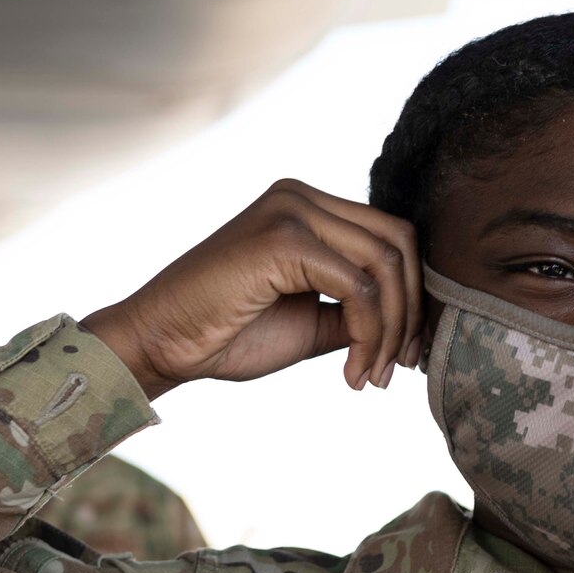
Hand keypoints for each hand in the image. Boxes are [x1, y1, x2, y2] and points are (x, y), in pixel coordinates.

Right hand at [80, 181, 419, 399]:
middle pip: (399, 242)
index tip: (407, 355)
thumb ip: (358, 310)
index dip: (412, 297)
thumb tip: (410, 322)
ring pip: (385, 264)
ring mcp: (291, 210)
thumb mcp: (313, 321)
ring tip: (372, 376)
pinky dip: (368, 336)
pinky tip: (351, 373)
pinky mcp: (283, 239)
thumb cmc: (226, 335)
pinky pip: (358, 288)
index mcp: (307, 207)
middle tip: (400, 369)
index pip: (390, 237)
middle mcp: (301, 196)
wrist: (161, 345)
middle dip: (411, 312)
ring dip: (391, 331)